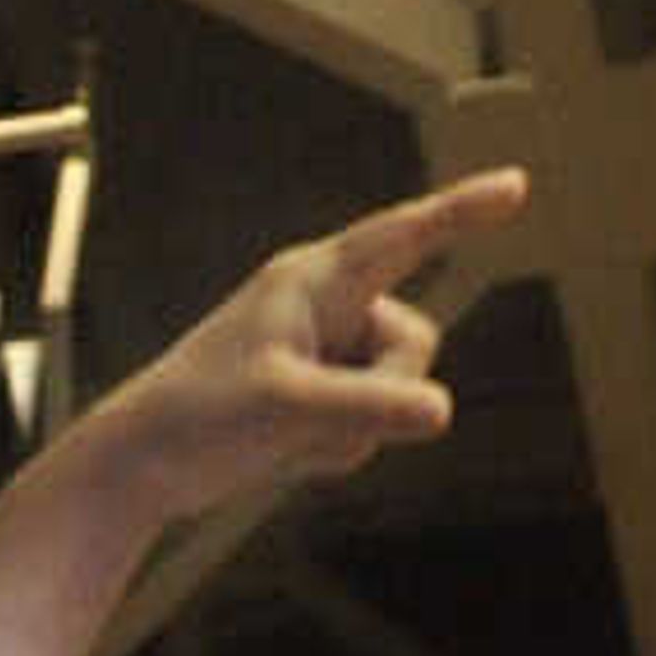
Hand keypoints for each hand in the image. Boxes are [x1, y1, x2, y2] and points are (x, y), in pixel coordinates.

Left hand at [92, 173, 528, 532]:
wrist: (140, 467)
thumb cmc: (198, 419)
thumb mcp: (288, 410)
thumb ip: (367, 407)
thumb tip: (443, 412)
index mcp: (315, 280)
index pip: (405, 234)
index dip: (463, 211)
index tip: (515, 188)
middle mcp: (328, 307)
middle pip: (416, 342)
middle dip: (387, 394)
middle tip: (315, 421)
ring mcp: (326, 355)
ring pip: (396, 393)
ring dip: (354, 433)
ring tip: (285, 440)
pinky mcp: (319, 398)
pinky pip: (368, 427)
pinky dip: (336, 451)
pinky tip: (283, 455)